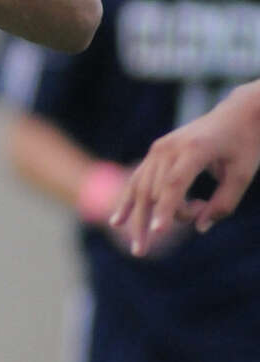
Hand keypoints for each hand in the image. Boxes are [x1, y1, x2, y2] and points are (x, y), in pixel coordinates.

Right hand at [111, 96, 259, 256]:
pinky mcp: (156, 152)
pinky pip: (138, 180)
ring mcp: (159, 148)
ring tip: (139, 248)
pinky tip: (117, 222)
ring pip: (142, 189)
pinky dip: (128, 201)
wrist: (237, 113)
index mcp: (194, 149)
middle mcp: (170, 147)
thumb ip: (223, 203)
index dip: (165, 209)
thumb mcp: (244, 174)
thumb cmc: (245, 143)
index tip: (159, 233)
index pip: (173, 184)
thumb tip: (200, 228)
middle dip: (162, 219)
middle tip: (159, 240)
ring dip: (140, 219)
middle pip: (155, 192)